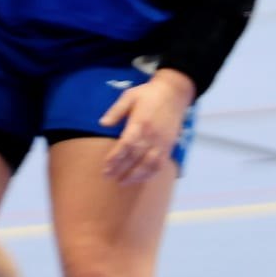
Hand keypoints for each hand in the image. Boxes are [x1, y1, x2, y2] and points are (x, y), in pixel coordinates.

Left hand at [98, 70, 195, 185]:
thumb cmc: (148, 94)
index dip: (116, 157)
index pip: (127, 145)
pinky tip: (141, 178)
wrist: (173, 94)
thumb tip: (102, 124)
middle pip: (135, 157)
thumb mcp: (129, 96)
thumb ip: (116, 111)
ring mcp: (162, 143)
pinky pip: (160, 164)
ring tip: (122, 182)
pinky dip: (150, 173)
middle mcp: (152, 135)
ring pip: (149, 164)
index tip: (106, 166)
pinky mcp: (169, 146)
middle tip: (108, 176)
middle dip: (121, 168)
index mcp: (140, 122)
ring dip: (135, 175)